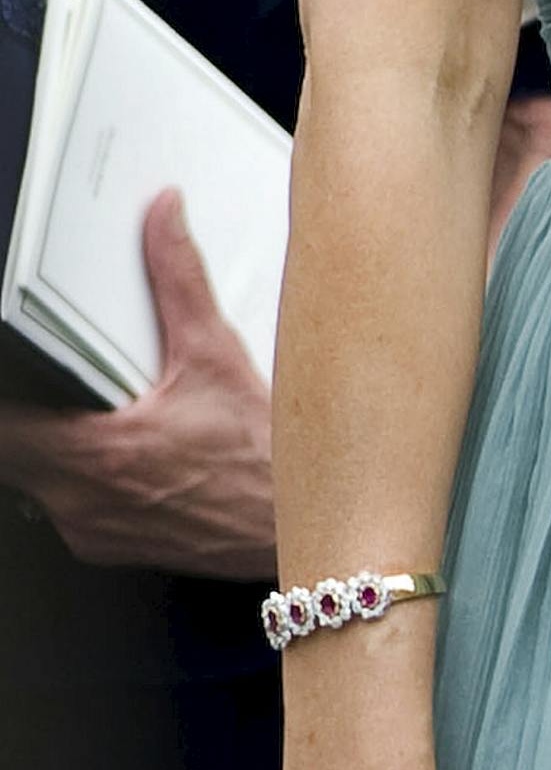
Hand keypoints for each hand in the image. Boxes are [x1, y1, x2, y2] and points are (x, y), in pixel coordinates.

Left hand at [0, 191, 277, 576]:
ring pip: (32, 480)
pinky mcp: (108, 548)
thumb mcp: (217, 358)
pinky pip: (66, 510)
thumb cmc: (268, 465)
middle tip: (63, 390)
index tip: (16, 372)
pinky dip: (81, 483)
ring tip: (100, 422)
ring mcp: (91, 529)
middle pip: (9, 450)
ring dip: (50, 448)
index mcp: (94, 452)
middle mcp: (80, 500)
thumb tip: (162, 221)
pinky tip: (127, 463)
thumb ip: (177, 281)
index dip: (2, 397)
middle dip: (25, 414)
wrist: (301, 530)